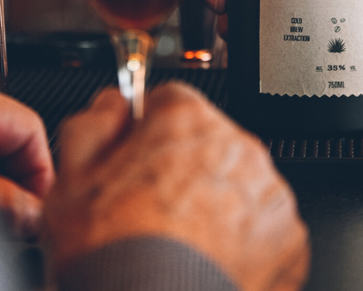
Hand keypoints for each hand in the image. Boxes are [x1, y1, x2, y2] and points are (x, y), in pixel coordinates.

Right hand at [45, 82, 309, 290]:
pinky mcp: (290, 236)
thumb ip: (94, 124)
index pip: (170, 102)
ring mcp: (268, 191)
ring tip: (183, 243)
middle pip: (208, 141)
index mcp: (186, 119)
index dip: (149, 131)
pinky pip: (264, 227)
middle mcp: (236, 144)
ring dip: (218, 202)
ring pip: (238, 183)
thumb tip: (112, 105)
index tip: (140, 157)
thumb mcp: (72, 180)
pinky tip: (210, 262)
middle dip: (185, 167)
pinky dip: (245, 242)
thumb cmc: (113, 256)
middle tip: (155, 210)